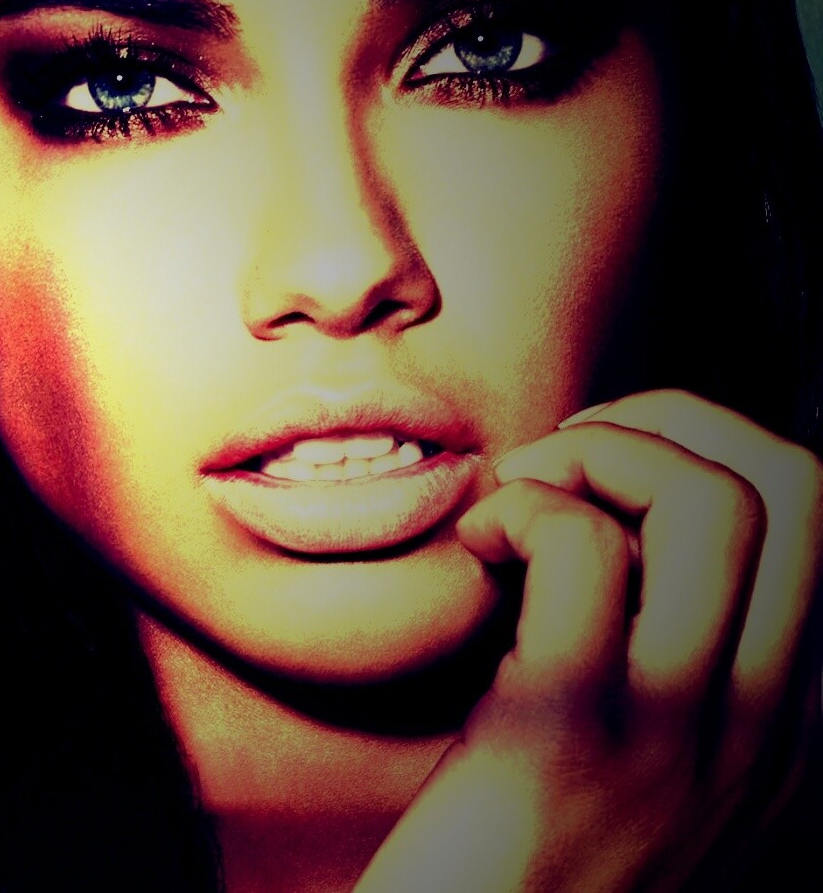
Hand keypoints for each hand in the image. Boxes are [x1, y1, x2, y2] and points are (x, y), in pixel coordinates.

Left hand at [354, 390, 821, 892]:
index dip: (709, 446)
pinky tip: (476, 550)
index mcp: (789, 725)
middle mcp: (766, 734)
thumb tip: (624, 503)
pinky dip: (523, 509)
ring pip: (713, 506)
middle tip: (556, 458)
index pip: (820, 517)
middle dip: (664, 421)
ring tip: (515, 503)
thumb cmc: (518, 843)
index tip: (602, 465)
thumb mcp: (635, 750)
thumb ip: (666, 646)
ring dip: (593, 456)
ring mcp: (677, 741)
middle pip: (797, 487)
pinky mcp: (565, 739)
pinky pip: (584, 553)